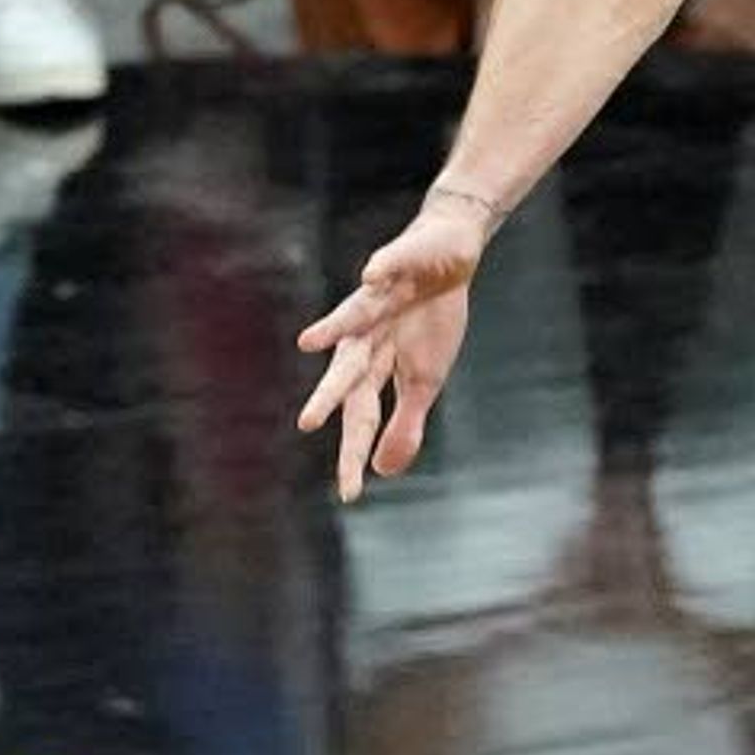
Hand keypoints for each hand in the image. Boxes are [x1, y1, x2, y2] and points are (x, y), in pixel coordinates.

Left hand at [295, 202, 486, 501]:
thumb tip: (384, 473)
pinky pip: (386, 265)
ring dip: (335, 328)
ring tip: (310, 342)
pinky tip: (370, 275)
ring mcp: (379, 299)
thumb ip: (403, 425)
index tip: (351, 494)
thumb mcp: (424, 382)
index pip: (361, 416)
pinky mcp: (398, 262)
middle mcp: (367, 337)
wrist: (445, 259)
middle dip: (329, 396)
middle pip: (347, 371)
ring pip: (354, 316)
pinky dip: (380, 269)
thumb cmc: (428, 323)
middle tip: (308, 424)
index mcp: (373, 368)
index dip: (355, 452)